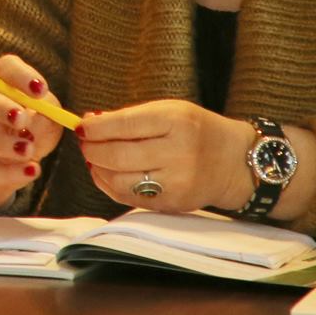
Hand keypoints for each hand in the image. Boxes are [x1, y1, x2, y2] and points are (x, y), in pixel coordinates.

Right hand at [0, 53, 67, 200]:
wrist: (18, 159)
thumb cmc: (37, 127)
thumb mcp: (49, 116)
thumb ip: (47, 114)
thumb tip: (38, 116)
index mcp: (4, 84)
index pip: (6, 68)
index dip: (21, 76)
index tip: (40, 90)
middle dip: (4, 109)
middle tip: (22, 120)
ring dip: (3, 143)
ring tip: (28, 150)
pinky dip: (9, 172)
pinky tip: (32, 171)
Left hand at [79, 99, 253, 212]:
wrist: (234, 161)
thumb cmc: (196, 130)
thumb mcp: (169, 111)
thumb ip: (130, 117)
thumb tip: (89, 123)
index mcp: (176, 121)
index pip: (124, 124)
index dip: (95, 127)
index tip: (81, 126)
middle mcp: (178, 153)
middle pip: (118, 155)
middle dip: (92, 149)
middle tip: (84, 142)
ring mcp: (176, 182)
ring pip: (120, 180)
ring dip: (97, 168)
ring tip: (94, 158)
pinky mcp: (173, 203)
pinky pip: (129, 197)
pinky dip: (110, 185)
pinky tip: (106, 174)